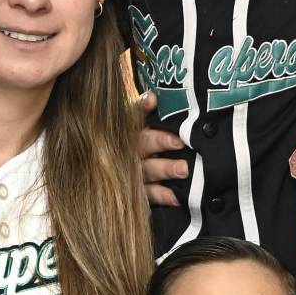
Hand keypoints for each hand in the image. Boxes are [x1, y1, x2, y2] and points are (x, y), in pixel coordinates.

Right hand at [135, 88, 187, 207]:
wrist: (110, 177)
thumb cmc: (141, 142)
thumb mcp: (143, 126)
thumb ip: (148, 113)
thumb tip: (156, 97)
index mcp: (129, 129)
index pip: (133, 114)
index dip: (141, 107)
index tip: (152, 100)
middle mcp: (129, 148)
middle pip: (142, 142)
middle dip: (160, 141)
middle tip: (178, 142)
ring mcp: (132, 170)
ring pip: (148, 168)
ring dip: (166, 168)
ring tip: (184, 169)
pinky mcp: (137, 190)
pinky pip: (149, 194)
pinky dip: (163, 195)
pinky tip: (177, 197)